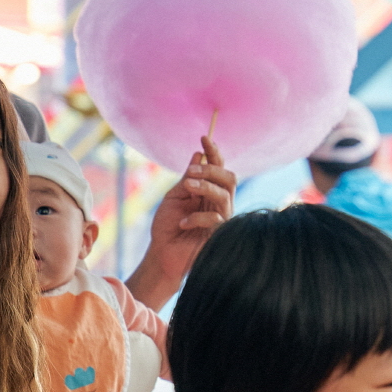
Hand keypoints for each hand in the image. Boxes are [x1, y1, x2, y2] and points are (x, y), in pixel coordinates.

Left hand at [128, 137, 234, 308]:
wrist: (162, 254)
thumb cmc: (167, 227)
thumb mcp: (175, 197)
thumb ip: (188, 178)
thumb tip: (198, 155)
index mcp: (209, 192)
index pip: (218, 168)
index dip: (214, 152)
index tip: (204, 137)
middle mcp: (220, 204)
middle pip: (229, 178)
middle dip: (211, 170)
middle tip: (189, 171)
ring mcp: (222, 219)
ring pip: (224, 195)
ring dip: (205, 186)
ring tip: (186, 186)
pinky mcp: (220, 236)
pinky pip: (215, 219)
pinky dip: (196, 217)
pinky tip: (182, 223)